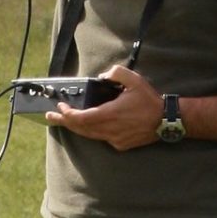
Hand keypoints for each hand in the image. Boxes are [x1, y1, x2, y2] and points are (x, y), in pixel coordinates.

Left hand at [45, 64, 161, 150]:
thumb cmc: (150, 101)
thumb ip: (116, 73)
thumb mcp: (134, 80)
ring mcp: (114, 139)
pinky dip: (92, 131)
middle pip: (80, 129)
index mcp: (110, 114)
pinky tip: (89, 125)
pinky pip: (101, 138)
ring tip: (64, 121)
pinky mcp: (120, 144)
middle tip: (50, 117)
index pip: (81, 118)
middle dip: (63, 122)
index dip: (67, 114)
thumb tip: (103, 75)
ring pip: (89, 135)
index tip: (59, 108)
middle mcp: (109, 130)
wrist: (166, 121)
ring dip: (75, 128)